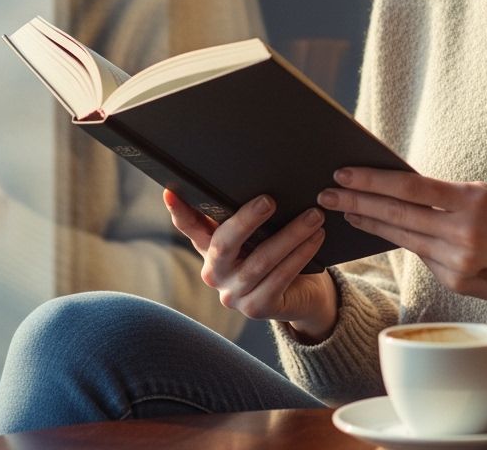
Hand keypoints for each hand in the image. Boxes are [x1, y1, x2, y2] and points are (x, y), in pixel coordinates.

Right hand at [163, 189, 338, 341]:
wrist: (303, 291)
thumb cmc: (279, 250)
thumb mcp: (261, 231)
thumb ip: (250, 214)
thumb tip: (259, 179)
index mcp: (211, 248)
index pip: (190, 227)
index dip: (180, 211)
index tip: (170, 191)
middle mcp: (215, 272)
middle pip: (225, 243)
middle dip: (247, 219)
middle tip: (270, 200)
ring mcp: (233, 294)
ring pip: (261, 260)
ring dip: (291, 235)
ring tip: (314, 215)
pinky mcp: (256, 308)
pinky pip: (280, 278)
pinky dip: (300, 255)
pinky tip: (316, 238)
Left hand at [319, 170, 486, 312]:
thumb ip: (450, 194)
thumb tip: (402, 186)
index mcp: (472, 201)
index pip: (411, 188)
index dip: (373, 181)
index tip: (344, 172)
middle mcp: (462, 232)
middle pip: (397, 214)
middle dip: (358, 201)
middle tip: (327, 192)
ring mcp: (456, 261)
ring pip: (402, 236)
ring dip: (369, 222)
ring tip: (343, 209)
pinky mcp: (452, 281)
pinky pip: (419, 253)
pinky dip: (397, 238)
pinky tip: (377, 226)